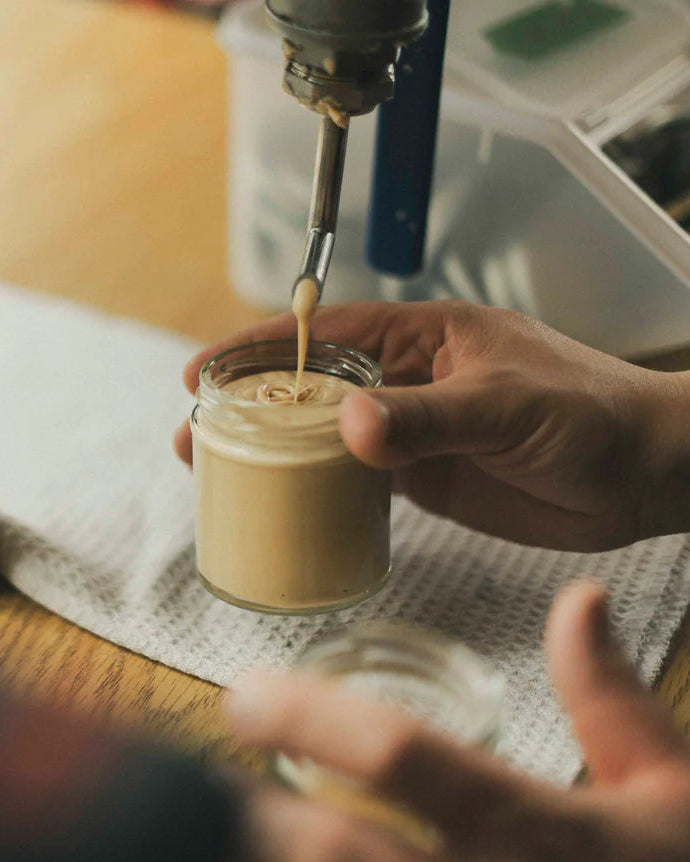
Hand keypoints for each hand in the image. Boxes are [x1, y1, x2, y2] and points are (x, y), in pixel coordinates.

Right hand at [176, 301, 689, 550]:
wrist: (641, 475)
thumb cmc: (591, 414)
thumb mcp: (508, 404)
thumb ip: (430, 416)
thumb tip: (350, 426)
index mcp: (423, 338)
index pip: (326, 334)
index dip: (261, 348)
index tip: (205, 371)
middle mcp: (408, 382)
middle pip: (312, 389)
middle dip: (252, 408)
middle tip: (195, 438)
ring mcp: (413, 434)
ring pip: (327, 438)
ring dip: (277, 452)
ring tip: (220, 473)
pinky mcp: (425, 481)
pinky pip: (358, 483)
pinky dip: (319, 491)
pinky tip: (286, 505)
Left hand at [227, 582, 689, 860]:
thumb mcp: (669, 784)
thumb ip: (610, 694)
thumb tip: (582, 598)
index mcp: (542, 832)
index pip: (403, 757)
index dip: (311, 720)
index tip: (247, 693)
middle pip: (333, 855)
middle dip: (258, 820)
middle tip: (208, 786)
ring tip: (232, 833)